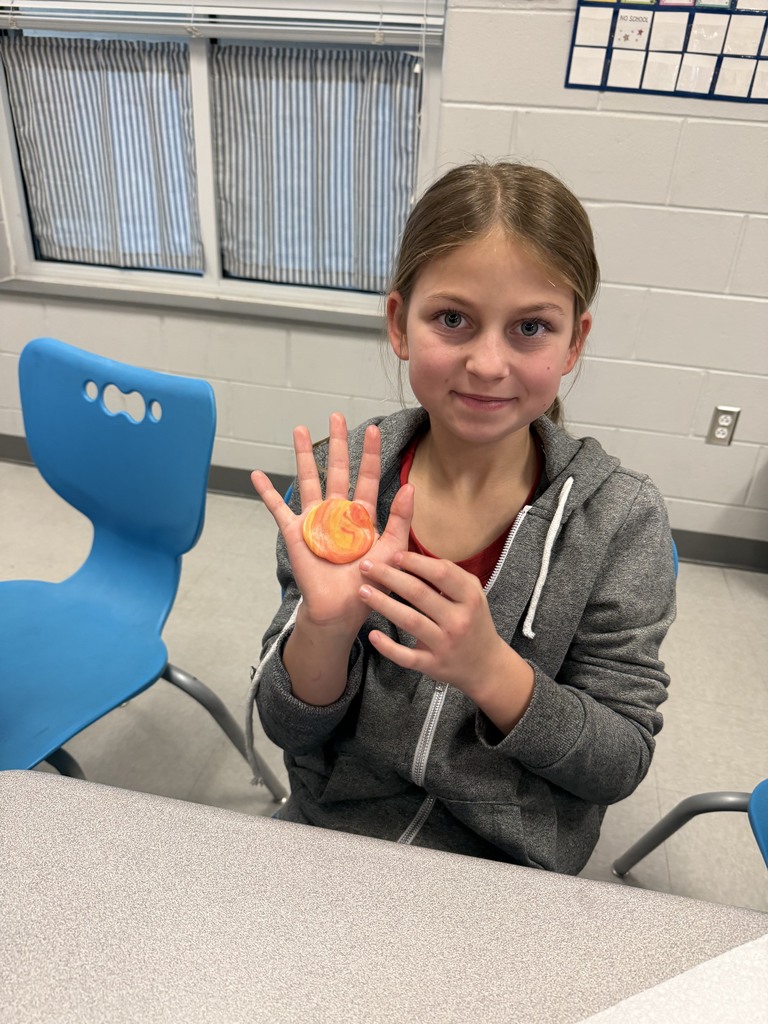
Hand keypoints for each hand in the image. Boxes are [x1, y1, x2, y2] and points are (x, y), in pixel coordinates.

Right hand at [251, 413, 413, 634]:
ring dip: (304, 455)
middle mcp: (337, 512)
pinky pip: (278, 509)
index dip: (370, 454)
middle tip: (336, 416)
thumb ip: (401, 519)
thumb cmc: (368, 584)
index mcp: (361, 515)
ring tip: (300, 430)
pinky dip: (266, 492)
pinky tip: (257, 475)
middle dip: (337, 443)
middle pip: (337, 470)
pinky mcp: (294, 533)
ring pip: (309, 480)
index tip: (374, 430)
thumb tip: (410, 486)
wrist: (341, 609)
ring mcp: (314, 520)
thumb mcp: (392, 550)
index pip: (367, 477)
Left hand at [358, 552, 534, 730]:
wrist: (486, 665)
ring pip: (409, 621)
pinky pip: (406, 656)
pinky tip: (372, 634)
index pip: (441, 573)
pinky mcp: (433, 665)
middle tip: (367, 566)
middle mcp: (458, 620)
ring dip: (382, 604)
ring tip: (362, 591)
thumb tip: (414, 555)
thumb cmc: (473, 621)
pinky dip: (388, 647)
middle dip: (389, 577)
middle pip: (419, 593)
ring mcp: (445, 644)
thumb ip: (450, 575)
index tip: (394, 554)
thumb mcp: (472, 594)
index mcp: (470, 598)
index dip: (414, 561)